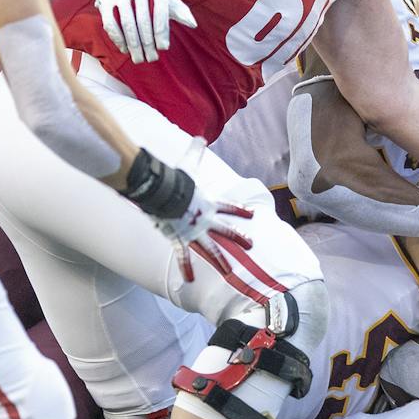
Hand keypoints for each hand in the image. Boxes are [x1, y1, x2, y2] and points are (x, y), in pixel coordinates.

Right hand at [91, 0, 195, 63]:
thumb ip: (179, 10)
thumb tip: (193, 24)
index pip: (161, 11)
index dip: (162, 32)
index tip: (163, 48)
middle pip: (143, 20)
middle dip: (147, 43)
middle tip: (151, 59)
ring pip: (127, 24)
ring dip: (133, 45)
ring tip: (139, 59)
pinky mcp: (105, 0)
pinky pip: (111, 24)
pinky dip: (118, 39)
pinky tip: (125, 50)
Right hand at [119, 148, 254, 283]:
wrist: (165, 194)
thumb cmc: (176, 179)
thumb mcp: (188, 164)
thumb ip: (195, 152)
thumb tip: (199, 137)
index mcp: (209, 204)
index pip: (229, 207)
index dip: (240, 210)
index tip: (252, 215)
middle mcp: (206, 220)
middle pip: (227, 231)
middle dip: (241, 238)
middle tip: (252, 245)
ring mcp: (195, 232)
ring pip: (212, 250)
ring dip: (221, 263)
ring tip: (230, 274)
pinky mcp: (181, 240)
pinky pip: (184, 257)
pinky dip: (185, 269)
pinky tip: (188, 282)